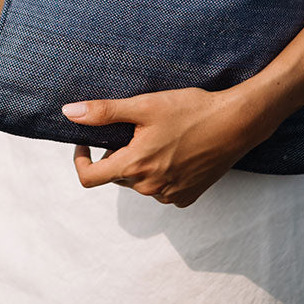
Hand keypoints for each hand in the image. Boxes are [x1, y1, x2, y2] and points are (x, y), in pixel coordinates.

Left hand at [62, 86, 262, 207]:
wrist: (236, 123)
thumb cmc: (189, 110)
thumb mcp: (143, 106)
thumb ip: (103, 112)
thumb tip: (68, 113)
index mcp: (135, 167)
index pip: (90, 178)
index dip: (80, 159)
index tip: (85, 140)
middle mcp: (150, 189)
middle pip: (117, 175)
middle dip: (117, 154)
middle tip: (134, 127)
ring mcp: (170, 196)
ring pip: (139, 181)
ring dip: (139, 163)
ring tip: (158, 135)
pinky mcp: (187, 197)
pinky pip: (161, 188)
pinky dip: (160, 172)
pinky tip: (175, 149)